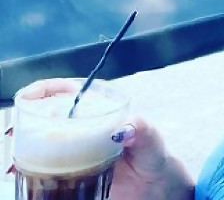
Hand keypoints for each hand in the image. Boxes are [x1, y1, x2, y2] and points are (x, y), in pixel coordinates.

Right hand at [11, 79, 194, 199]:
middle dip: (29, 118)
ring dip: (25, 146)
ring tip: (14, 161)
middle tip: (16, 132)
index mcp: (103, 109)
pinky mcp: (72, 170)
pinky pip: (47, 166)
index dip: (48, 89)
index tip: (29, 95)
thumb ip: (143, 131)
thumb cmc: (154, 157)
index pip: (71, 91)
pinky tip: (22, 176)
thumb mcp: (152, 141)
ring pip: (44, 140)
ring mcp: (77, 147)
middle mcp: (86, 125)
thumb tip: (126, 130)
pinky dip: (31, 169)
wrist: (154, 188)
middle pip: (50, 114)